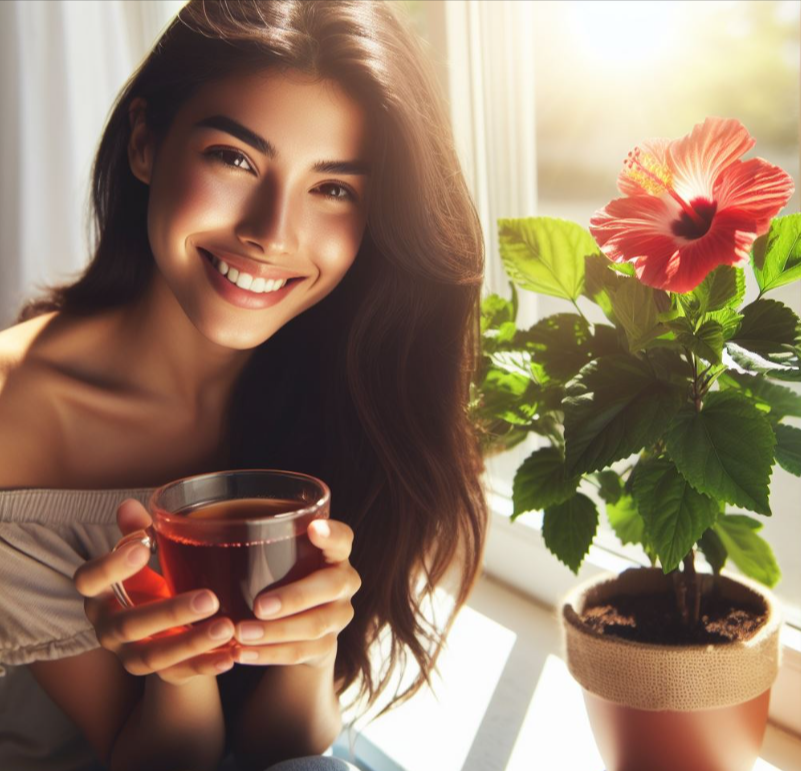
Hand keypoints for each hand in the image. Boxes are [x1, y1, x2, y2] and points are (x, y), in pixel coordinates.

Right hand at [73, 499, 236, 685]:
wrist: (164, 629)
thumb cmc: (152, 581)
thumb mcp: (145, 557)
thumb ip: (138, 532)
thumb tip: (129, 506)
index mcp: (100, 593)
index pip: (89, 580)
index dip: (110, 566)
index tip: (143, 546)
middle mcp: (109, 628)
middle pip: (128, 625)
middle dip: (169, 612)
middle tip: (209, 599)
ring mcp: (131, 656)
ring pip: (154, 657)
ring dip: (191, 643)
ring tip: (227, 628)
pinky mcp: (161, 674)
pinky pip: (181, 675)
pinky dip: (206, 666)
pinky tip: (231, 655)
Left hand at [232, 518, 360, 668]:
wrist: (303, 626)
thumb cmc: (284, 576)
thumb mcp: (281, 557)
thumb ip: (261, 544)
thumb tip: (193, 525)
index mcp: (335, 553)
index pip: (343, 538)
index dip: (332, 533)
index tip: (313, 528)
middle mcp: (344, 582)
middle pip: (331, 586)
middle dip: (295, 597)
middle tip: (259, 606)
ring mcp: (339, 616)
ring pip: (314, 625)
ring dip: (275, 632)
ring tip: (241, 633)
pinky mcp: (327, 646)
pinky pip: (300, 652)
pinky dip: (269, 654)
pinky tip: (243, 653)